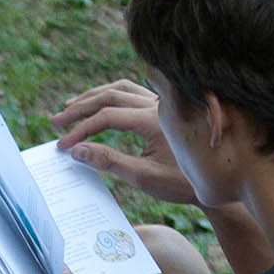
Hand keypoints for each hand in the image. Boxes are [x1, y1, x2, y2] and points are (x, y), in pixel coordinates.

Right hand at [52, 79, 196, 204]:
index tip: (63, 146)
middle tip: (56, 122)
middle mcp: (158, 105)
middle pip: (110, 96)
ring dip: (93, 97)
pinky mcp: (164, 106)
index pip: (107, 117)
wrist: (218, 178)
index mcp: (154, 120)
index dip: (80, 130)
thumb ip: (109, 162)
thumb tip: (77, 151)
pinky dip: (111, 96)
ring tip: (71, 107)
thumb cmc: (182, 183)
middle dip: (80, 109)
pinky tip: (99, 104)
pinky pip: (132, 92)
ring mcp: (162, 103)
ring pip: (121, 89)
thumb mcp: (144, 177)